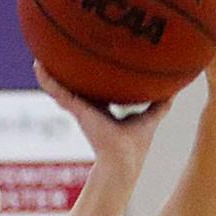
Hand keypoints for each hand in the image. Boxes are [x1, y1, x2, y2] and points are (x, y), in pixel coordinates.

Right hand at [33, 62, 171, 180]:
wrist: (123, 159)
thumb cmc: (135, 145)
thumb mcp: (151, 116)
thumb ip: (162, 102)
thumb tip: (178, 87)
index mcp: (105, 112)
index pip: (97, 92)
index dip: (95, 79)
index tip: (92, 64)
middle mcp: (91, 110)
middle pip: (77, 89)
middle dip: (68, 74)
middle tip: (59, 56)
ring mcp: (81, 111)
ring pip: (63, 90)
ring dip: (51, 76)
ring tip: (38, 60)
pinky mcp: (77, 110)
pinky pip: (59, 92)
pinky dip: (48, 82)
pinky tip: (38, 66)